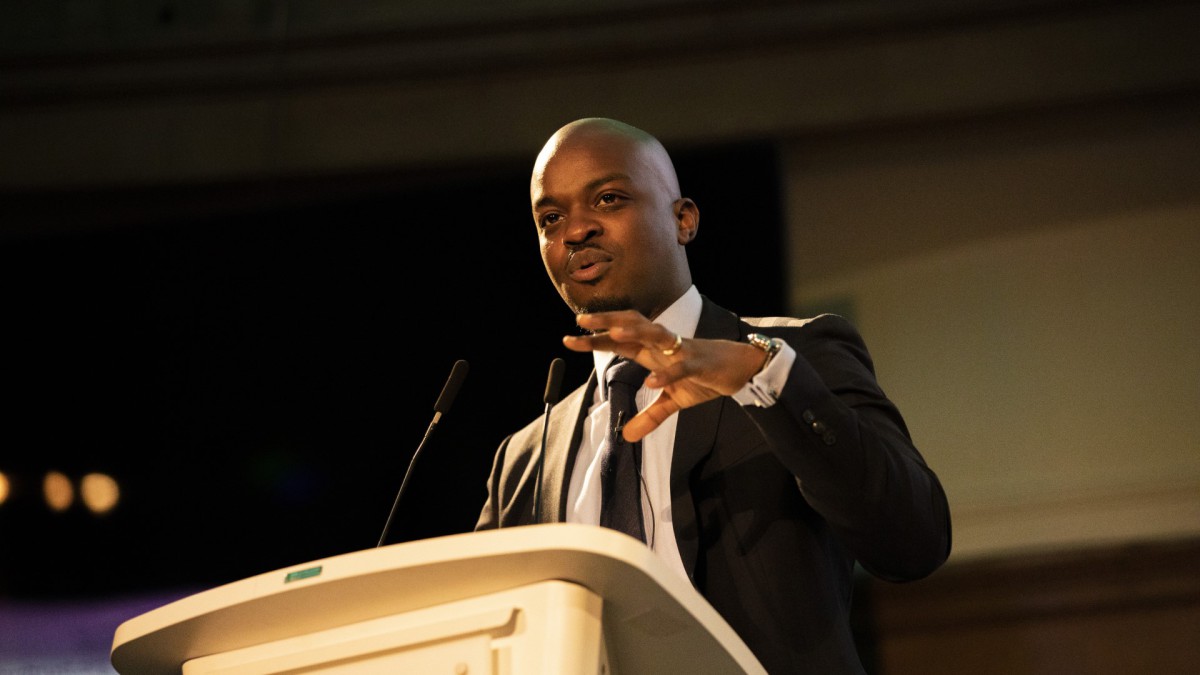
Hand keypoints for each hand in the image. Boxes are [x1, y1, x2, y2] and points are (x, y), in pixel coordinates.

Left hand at [563, 310, 767, 441]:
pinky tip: (652, 381)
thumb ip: (650, 417)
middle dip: (606, 323)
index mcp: (653, 351)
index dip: (595, 338)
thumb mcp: (674, 401)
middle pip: (631, 327)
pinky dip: (667, 374)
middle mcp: (663, 346)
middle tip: (581, 323)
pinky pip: (681, 367)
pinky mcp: (700, 364)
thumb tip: (626, 436)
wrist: (741, 368)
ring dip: (634, 334)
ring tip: (612, 334)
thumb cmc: (705, 376)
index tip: (570, 337)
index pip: (619, 340)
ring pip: (655, 335)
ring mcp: (681, 351)